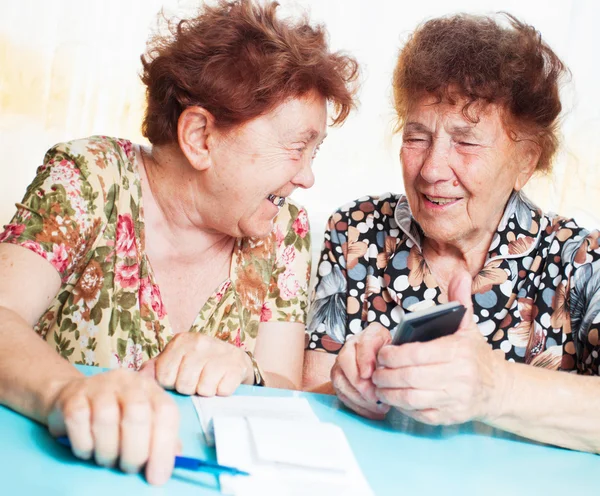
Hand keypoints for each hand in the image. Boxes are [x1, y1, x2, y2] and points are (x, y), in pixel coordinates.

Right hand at [46, 369, 178, 484]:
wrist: (70, 396)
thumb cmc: (114, 414)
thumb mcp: (142, 420)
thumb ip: (159, 436)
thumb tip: (176, 458)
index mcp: (150, 388)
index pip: (166, 412)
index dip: (164, 447)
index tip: (157, 477)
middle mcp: (127, 382)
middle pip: (137, 414)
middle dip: (135, 452)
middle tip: (129, 468)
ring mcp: (98, 386)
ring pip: (106, 419)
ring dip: (108, 450)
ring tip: (108, 460)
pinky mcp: (72, 397)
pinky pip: (79, 421)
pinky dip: (84, 444)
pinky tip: (88, 449)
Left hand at [139, 333, 253, 396]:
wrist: (234, 359)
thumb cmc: (199, 363)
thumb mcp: (176, 360)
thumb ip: (154, 369)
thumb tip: (138, 378)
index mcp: (181, 341)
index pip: (164, 376)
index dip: (171, 384)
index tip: (180, 378)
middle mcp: (199, 342)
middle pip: (183, 385)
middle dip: (189, 388)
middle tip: (197, 380)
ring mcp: (219, 353)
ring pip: (203, 389)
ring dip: (206, 391)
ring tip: (209, 381)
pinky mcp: (236, 366)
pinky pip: (221, 391)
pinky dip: (222, 391)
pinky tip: (222, 381)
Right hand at [330, 322, 391, 419]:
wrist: (383, 358)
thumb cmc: (392, 355)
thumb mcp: (398, 350)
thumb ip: (394, 357)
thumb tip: (388, 373)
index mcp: (369, 335)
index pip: (364, 343)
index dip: (364, 360)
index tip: (369, 374)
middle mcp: (351, 346)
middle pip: (346, 362)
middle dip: (360, 383)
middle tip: (376, 397)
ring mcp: (342, 363)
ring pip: (341, 381)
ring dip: (359, 397)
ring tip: (377, 406)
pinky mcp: (339, 379)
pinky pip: (342, 394)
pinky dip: (358, 406)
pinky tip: (372, 410)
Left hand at [371, 271, 506, 424]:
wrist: (498, 389)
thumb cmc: (475, 355)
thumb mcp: (469, 326)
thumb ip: (459, 300)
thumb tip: (460, 273)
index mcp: (458, 351)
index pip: (416, 354)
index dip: (393, 355)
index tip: (382, 353)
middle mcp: (458, 377)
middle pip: (409, 377)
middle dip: (385, 374)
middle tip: (375, 370)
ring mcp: (454, 399)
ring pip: (411, 398)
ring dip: (388, 392)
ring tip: (379, 385)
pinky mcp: (450, 417)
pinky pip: (419, 414)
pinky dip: (401, 407)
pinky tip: (393, 398)